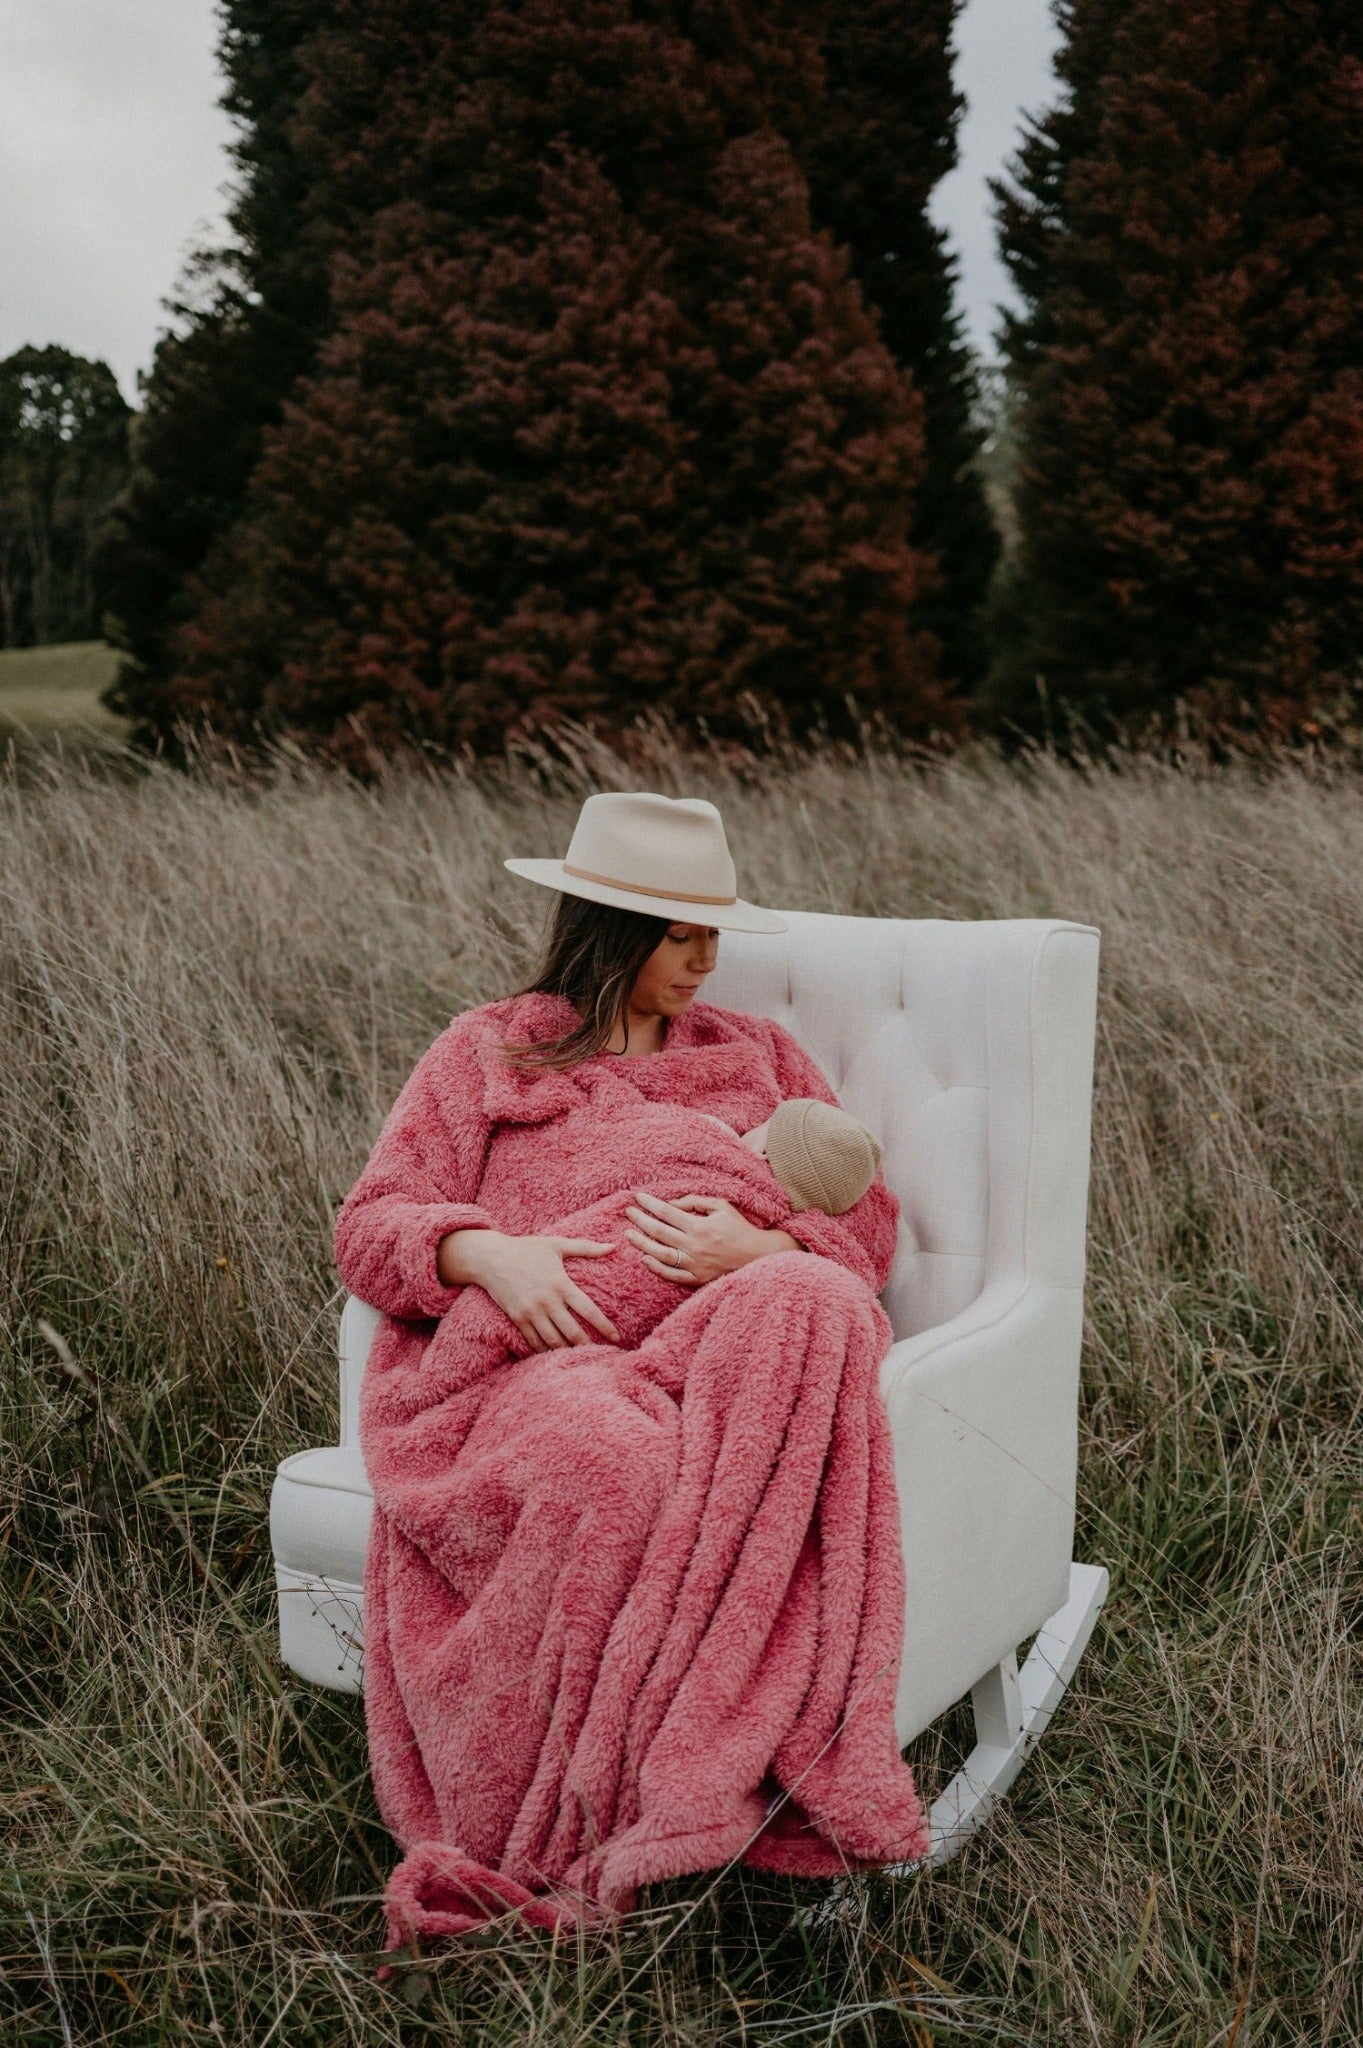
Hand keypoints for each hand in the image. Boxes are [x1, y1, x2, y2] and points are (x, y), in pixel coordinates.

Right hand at [437, 1229, 620, 1350]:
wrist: (490, 1258)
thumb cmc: (526, 1249)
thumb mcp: (557, 1244)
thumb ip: (586, 1247)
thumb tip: (614, 1246)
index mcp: (560, 1284)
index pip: (588, 1309)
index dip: (604, 1326)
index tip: (617, 1337)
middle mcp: (547, 1301)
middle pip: (572, 1332)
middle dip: (588, 1346)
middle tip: (601, 1355)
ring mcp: (531, 1312)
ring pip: (553, 1341)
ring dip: (568, 1351)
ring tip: (581, 1358)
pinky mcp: (517, 1319)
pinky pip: (534, 1341)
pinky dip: (546, 1351)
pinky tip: (556, 1355)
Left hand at [624, 1192, 798, 1287]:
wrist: (757, 1255)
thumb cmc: (739, 1227)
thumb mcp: (721, 1206)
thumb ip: (695, 1201)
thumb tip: (671, 1204)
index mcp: (700, 1226)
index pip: (667, 1213)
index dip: (650, 1204)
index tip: (637, 1197)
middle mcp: (694, 1246)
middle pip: (659, 1232)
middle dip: (640, 1220)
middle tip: (628, 1212)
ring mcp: (694, 1264)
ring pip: (660, 1254)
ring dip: (641, 1243)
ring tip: (628, 1234)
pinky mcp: (697, 1278)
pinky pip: (672, 1275)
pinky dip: (656, 1268)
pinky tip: (645, 1258)